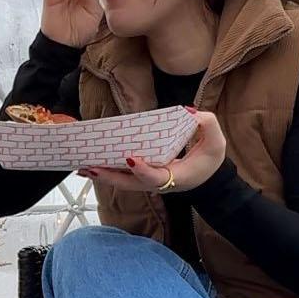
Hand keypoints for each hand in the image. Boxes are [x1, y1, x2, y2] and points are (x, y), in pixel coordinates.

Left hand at [77, 109, 226, 192]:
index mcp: (176, 177)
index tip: (130, 159)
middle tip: (90, 167)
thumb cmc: (209, 160)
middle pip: (130, 184)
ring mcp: (148, 182)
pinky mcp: (142, 178)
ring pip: (122, 183)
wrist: (207, 178)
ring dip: (102, 176)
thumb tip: (191, 113)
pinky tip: (90, 165)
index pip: (156, 177)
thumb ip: (207, 125)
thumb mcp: (216, 142)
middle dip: (109, 176)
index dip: (142, 170)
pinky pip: (122, 177)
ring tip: (82, 167)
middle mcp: (158, 183)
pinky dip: (106, 171)